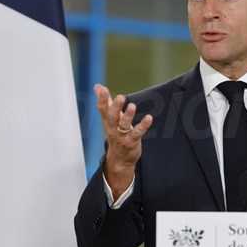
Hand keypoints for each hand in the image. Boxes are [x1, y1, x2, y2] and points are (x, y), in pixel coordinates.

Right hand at [94, 83, 152, 198]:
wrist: (119, 160)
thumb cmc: (116, 134)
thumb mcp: (109, 119)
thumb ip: (105, 102)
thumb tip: (97, 86)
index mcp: (107, 121)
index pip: (102, 109)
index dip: (101, 99)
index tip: (102, 89)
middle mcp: (113, 129)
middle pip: (112, 117)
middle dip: (115, 107)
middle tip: (120, 97)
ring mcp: (122, 136)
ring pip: (123, 126)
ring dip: (128, 116)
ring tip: (132, 106)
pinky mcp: (132, 142)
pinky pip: (137, 133)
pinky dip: (143, 126)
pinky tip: (149, 118)